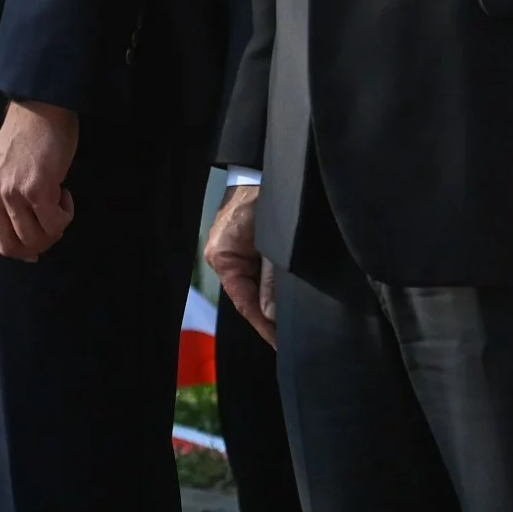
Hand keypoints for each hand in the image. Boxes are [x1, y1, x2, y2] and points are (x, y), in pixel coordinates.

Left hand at [0, 99, 78, 261]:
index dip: (13, 248)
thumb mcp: (4, 168)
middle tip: (52, 230)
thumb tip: (28, 239)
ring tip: (59, 206)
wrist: (41, 105)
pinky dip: (65, 217)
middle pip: (9, 246)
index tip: (33, 246)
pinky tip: (66, 197)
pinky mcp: (36, 189)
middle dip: (35, 248)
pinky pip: (54, 223)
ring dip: (53, 231)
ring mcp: (12, 193)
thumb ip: (6, 198)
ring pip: (33, 239)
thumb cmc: (28, 134)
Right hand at [203, 183, 276, 347]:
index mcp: (223, 257)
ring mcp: (229, 248)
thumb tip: (271, 316)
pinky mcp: (240, 241)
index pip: (244, 303)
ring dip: (270, 299)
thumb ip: (273, 282)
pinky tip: (284, 295)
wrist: (261, 166)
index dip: (264, 327)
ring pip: (252, 284)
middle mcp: (221, 255)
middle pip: (247, 296)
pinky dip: (268, 283)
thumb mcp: (275, 245)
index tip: (281, 345)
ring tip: (291, 321)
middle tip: (291, 337)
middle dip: (268, 316)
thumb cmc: (267, 200)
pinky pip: (254, 270)